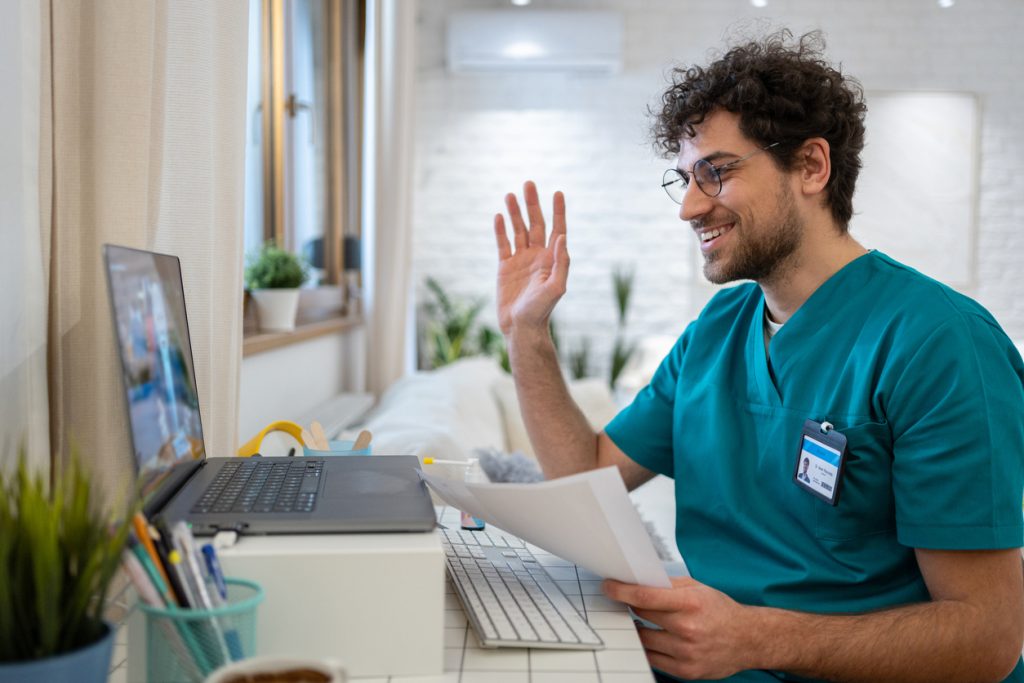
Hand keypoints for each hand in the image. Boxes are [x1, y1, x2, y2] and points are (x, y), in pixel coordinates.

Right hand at [493, 181, 568, 335]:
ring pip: (518, 230)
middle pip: (536, 224)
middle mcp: (537, 256)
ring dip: (515, 213)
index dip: (558, 211)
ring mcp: (521, 260)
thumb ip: (561, 262)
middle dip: (533, 204)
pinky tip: (498, 216)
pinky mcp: (505, 267)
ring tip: (510, 195)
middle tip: (529, 184)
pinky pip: (503, 244)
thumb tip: (562, 236)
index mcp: (552, 259)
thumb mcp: (556, 288)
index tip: (558, 193)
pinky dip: (500, 230)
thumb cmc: (542, 311)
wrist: (522, 328)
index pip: (557, 229)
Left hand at [603, 576, 756, 679]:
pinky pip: (653, 658)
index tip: (609, 587)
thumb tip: (638, 580)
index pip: (645, 597)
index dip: (621, 591)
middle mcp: (688, 628)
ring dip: (639, 629)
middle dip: (631, 607)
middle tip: (625, 602)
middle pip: (641, 616)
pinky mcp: (685, 671)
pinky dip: (650, 647)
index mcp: (691, 603)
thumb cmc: (721, 612)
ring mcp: (686, 652)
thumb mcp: (698, 588)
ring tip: (643, 621)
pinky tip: (654, 638)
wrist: (748, 640)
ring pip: (644, 638)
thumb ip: (667, 584)